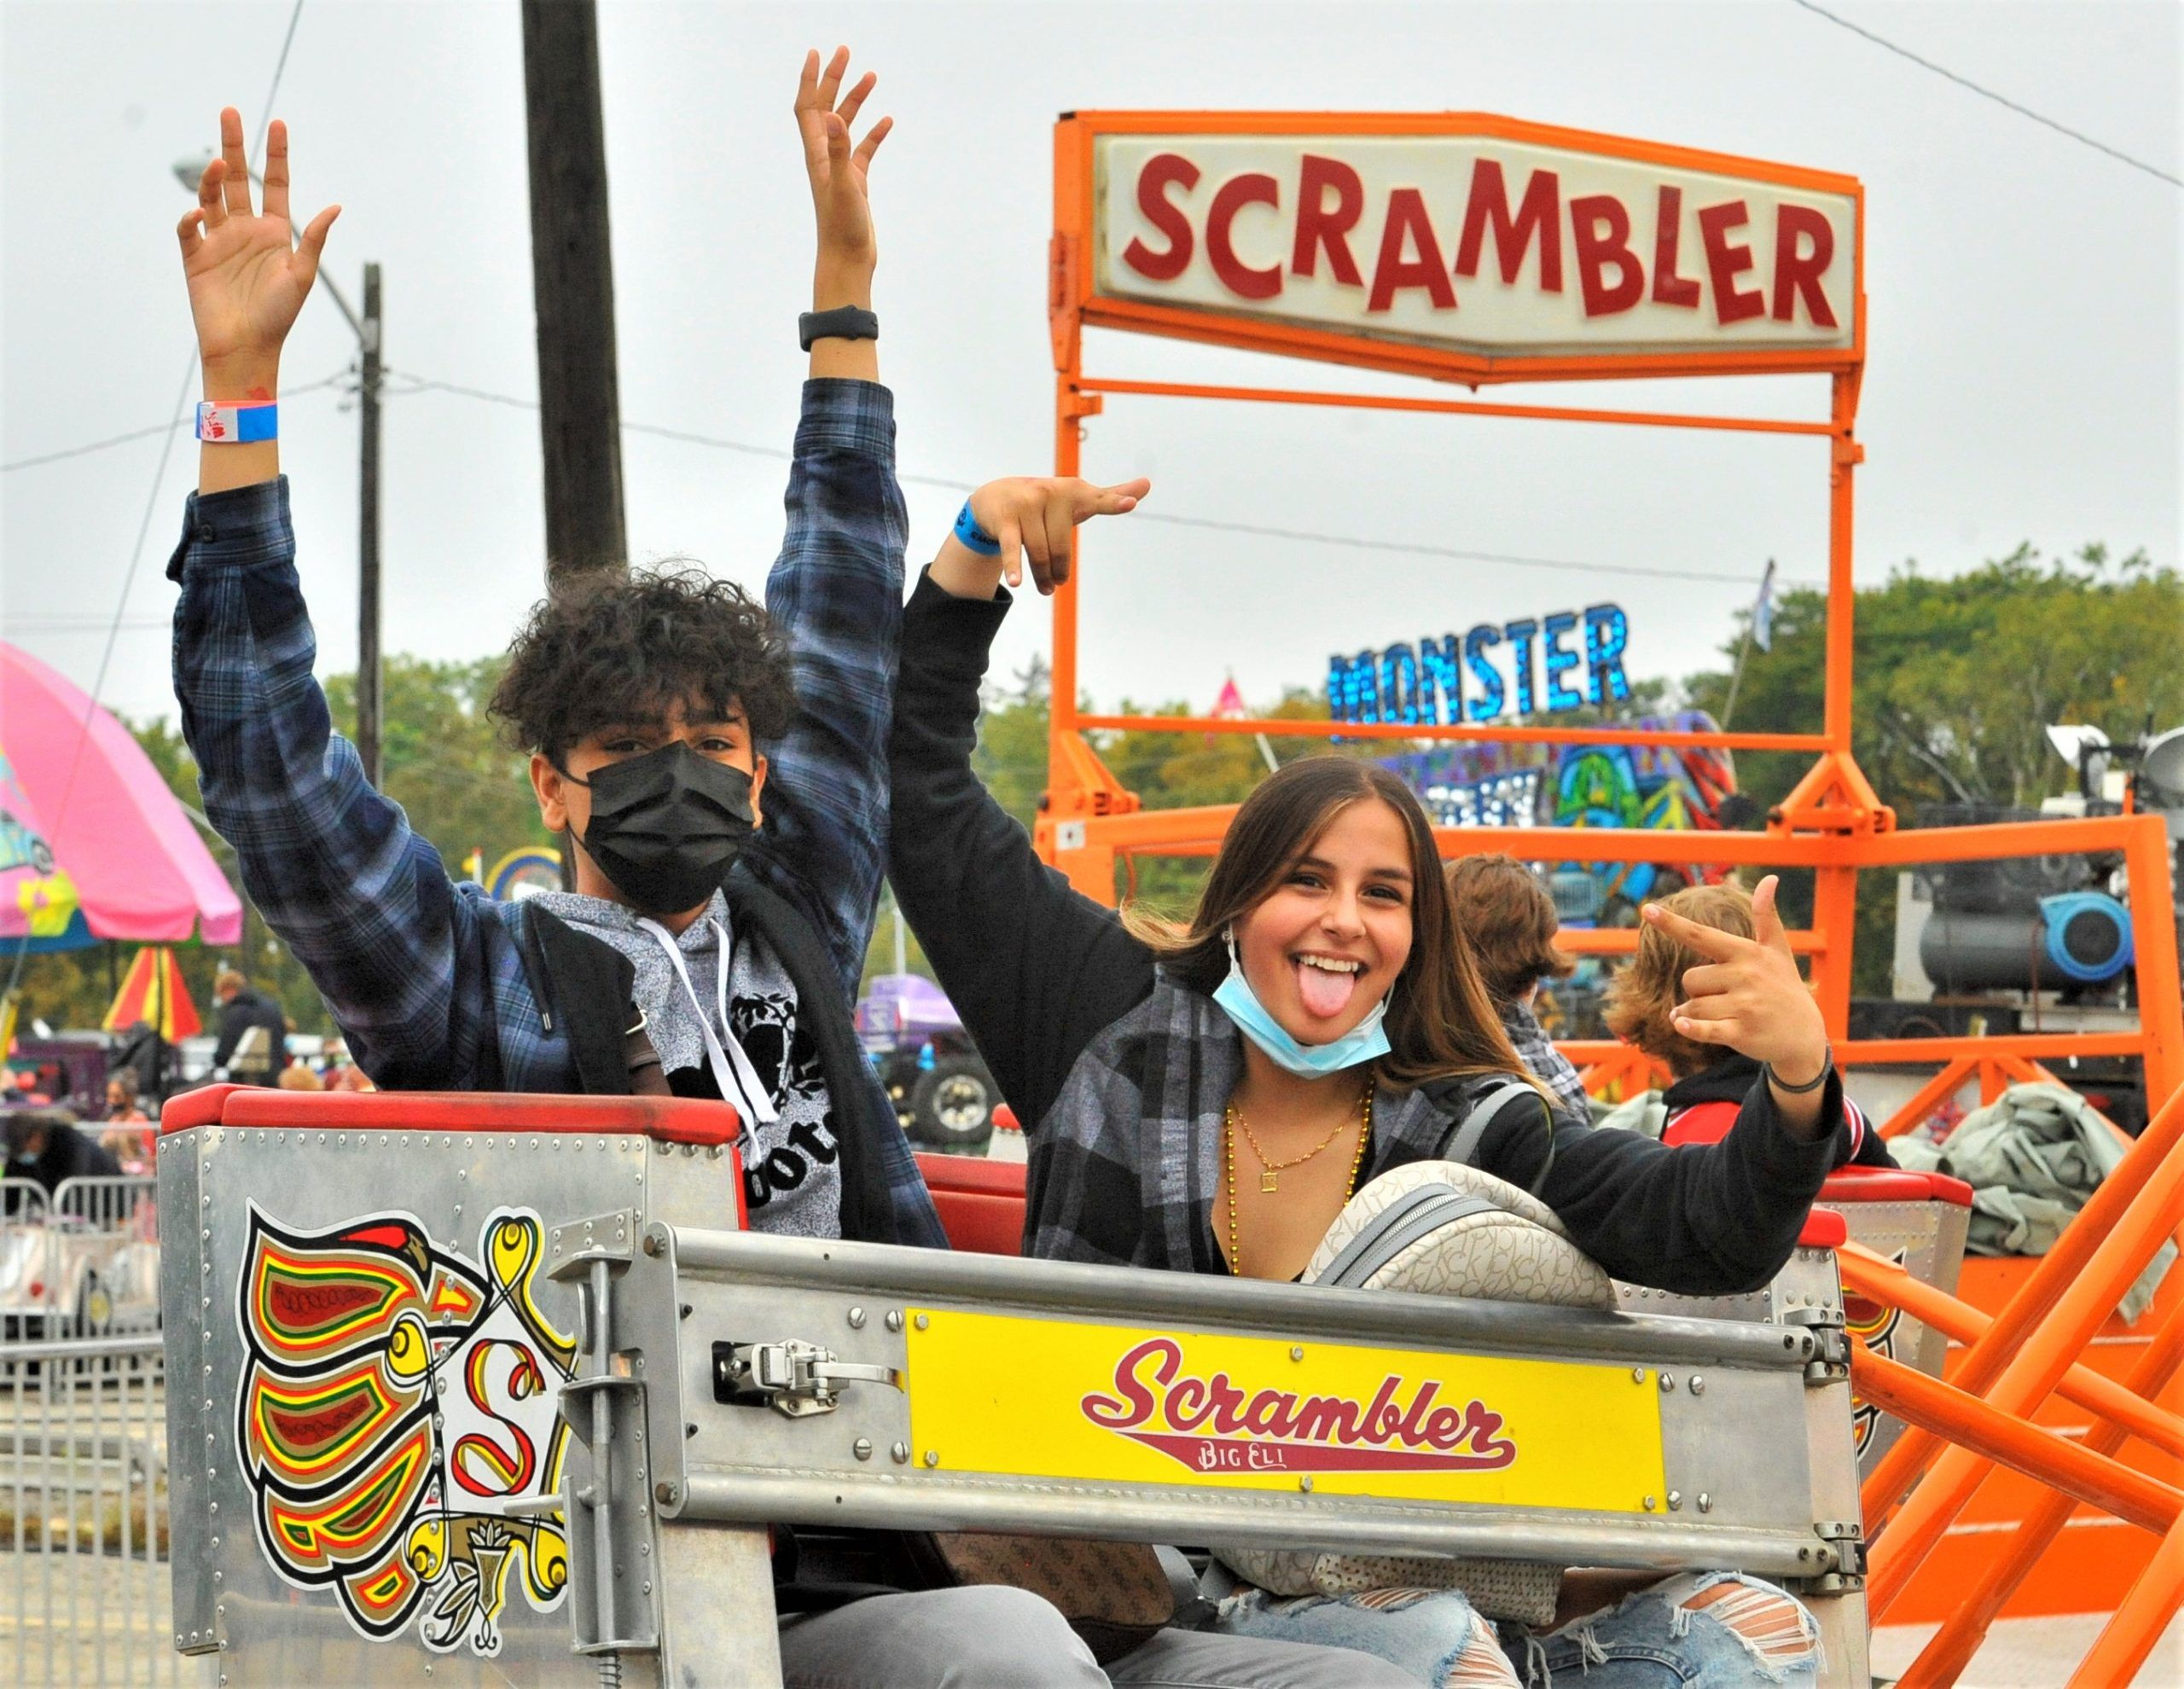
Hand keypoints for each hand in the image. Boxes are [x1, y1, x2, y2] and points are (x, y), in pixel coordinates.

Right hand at [176, 109, 338, 391]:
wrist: (248, 348)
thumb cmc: (279, 317)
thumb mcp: (302, 275)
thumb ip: (314, 240)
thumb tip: (335, 207)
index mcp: (274, 232)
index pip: (274, 184)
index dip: (276, 154)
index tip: (278, 124)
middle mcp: (245, 230)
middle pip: (238, 179)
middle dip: (234, 145)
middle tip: (230, 111)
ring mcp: (218, 241)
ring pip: (211, 196)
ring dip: (212, 178)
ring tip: (218, 165)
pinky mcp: (195, 257)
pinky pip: (188, 229)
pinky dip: (190, 218)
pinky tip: (198, 213)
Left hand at [795, 47, 889, 300]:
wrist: (847, 260)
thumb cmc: (841, 228)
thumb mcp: (842, 185)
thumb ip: (839, 151)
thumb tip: (835, 116)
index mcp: (816, 154)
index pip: (808, 108)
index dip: (810, 79)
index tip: (818, 54)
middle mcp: (824, 158)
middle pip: (826, 109)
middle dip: (834, 80)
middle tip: (846, 53)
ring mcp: (840, 169)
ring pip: (846, 126)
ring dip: (856, 101)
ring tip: (871, 77)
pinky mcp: (855, 183)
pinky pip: (864, 151)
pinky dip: (874, 134)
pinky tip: (887, 121)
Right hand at [960, 477, 1152, 595]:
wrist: (996, 495)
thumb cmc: (1046, 502)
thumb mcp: (1078, 499)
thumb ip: (1110, 496)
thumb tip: (1148, 484)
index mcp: (1073, 492)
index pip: (1099, 501)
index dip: (1116, 503)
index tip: (1131, 503)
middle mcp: (1050, 493)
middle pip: (1061, 547)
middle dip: (1059, 570)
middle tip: (1057, 583)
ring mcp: (1026, 505)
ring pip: (1041, 553)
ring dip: (1043, 577)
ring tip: (1045, 589)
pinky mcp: (1006, 519)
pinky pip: (1013, 548)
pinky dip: (1014, 566)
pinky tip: (1017, 583)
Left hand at [1643, 876, 1830, 1086]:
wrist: (1804, 1034)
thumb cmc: (1784, 986)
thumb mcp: (1778, 950)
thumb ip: (1767, 916)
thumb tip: (1770, 879)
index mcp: (1747, 953)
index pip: (1701, 935)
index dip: (1672, 923)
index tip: (1646, 909)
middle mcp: (1744, 976)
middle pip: (1690, 979)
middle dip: (1698, 989)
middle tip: (1725, 996)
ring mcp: (1744, 1005)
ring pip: (1692, 1006)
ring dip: (1695, 1013)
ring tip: (1722, 1015)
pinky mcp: (1741, 1032)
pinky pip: (1703, 1028)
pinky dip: (1690, 1027)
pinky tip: (1680, 1024)